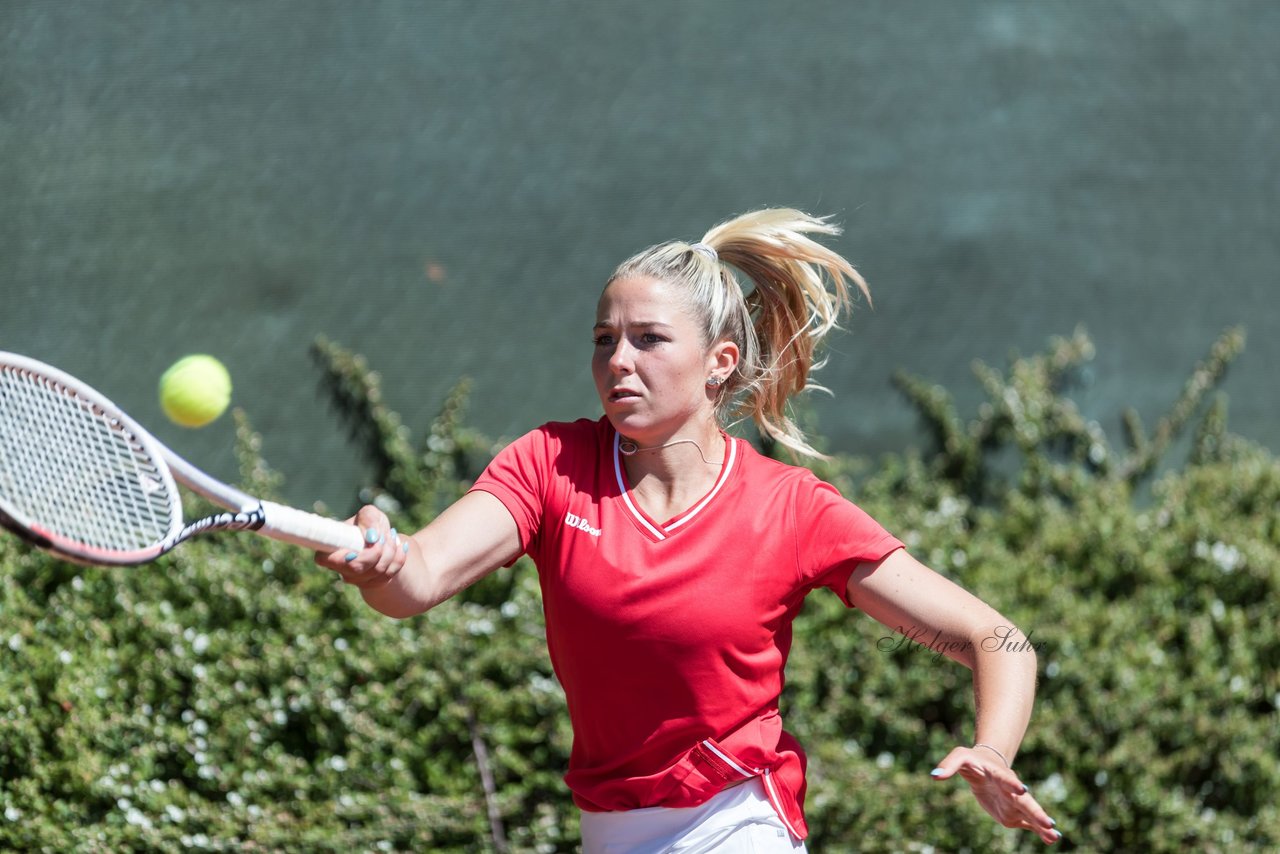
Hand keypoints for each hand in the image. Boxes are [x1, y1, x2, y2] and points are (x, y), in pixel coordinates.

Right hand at [314, 505, 411, 588]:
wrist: (383, 537)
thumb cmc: (370, 524)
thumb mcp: (370, 514)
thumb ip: (368, 519)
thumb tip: (372, 538)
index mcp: (330, 550)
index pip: (326, 560)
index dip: (346, 556)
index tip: (365, 542)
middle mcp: (340, 569)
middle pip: (358, 568)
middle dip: (378, 549)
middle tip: (384, 534)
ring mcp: (356, 580)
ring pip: (377, 571)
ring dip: (390, 550)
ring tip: (391, 535)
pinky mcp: (372, 584)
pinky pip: (389, 575)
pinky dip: (399, 558)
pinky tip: (401, 546)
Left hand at [930, 746, 1060, 844]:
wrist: (985, 765)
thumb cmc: (972, 760)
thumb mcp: (959, 757)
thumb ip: (949, 765)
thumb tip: (934, 775)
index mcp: (999, 774)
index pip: (1005, 779)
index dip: (1012, 784)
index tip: (1022, 789)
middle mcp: (1011, 789)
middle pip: (1024, 801)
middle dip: (1035, 811)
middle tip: (1048, 822)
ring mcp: (1014, 802)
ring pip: (1030, 814)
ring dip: (1041, 824)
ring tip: (1055, 835)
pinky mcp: (1013, 814)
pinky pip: (1027, 823)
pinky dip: (1038, 831)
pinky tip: (1051, 839)